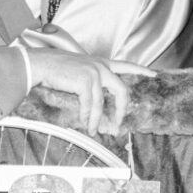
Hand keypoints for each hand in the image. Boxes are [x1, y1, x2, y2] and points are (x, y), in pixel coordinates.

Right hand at [26, 49, 153, 135]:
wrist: (39, 64)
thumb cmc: (54, 67)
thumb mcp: (77, 69)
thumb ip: (89, 79)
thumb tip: (94, 98)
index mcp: (100, 62)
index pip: (126, 64)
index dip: (141, 69)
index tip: (153, 74)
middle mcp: (100, 66)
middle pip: (121, 89)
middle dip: (120, 109)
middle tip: (117, 123)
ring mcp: (94, 72)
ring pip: (101, 102)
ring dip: (96, 119)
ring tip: (93, 130)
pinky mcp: (86, 81)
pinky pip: (89, 105)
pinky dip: (86, 116)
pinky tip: (83, 122)